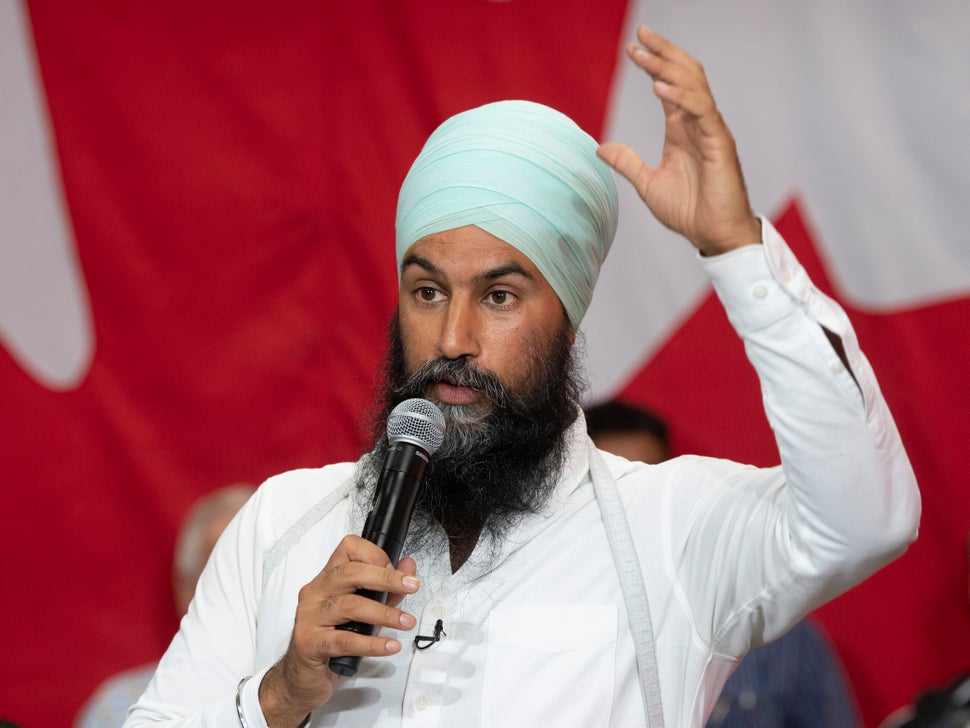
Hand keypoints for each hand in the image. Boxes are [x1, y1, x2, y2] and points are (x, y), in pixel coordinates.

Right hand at [258, 535, 419, 725]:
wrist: (303, 676)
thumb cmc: (334, 639)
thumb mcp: (365, 611)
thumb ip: (387, 590)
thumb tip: (408, 567)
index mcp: (328, 577)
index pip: (348, 549)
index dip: (376, 555)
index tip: (397, 573)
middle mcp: (316, 591)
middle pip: (350, 573)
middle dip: (385, 578)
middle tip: (411, 587)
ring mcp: (309, 616)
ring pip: (349, 606)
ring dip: (384, 614)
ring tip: (406, 622)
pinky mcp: (309, 643)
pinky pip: (344, 640)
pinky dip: (371, 643)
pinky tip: (390, 645)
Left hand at [597, 26, 761, 254]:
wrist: (712, 235)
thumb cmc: (689, 211)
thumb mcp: (647, 184)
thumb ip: (627, 162)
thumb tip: (601, 148)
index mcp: (681, 129)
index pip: (668, 86)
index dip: (652, 65)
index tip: (632, 49)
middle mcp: (697, 124)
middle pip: (683, 76)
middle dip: (663, 53)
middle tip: (641, 35)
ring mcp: (710, 131)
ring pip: (694, 86)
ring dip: (669, 67)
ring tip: (646, 54)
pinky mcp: (719, 143)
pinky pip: (702, 111)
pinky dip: (681, 97)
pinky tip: (660, 88)